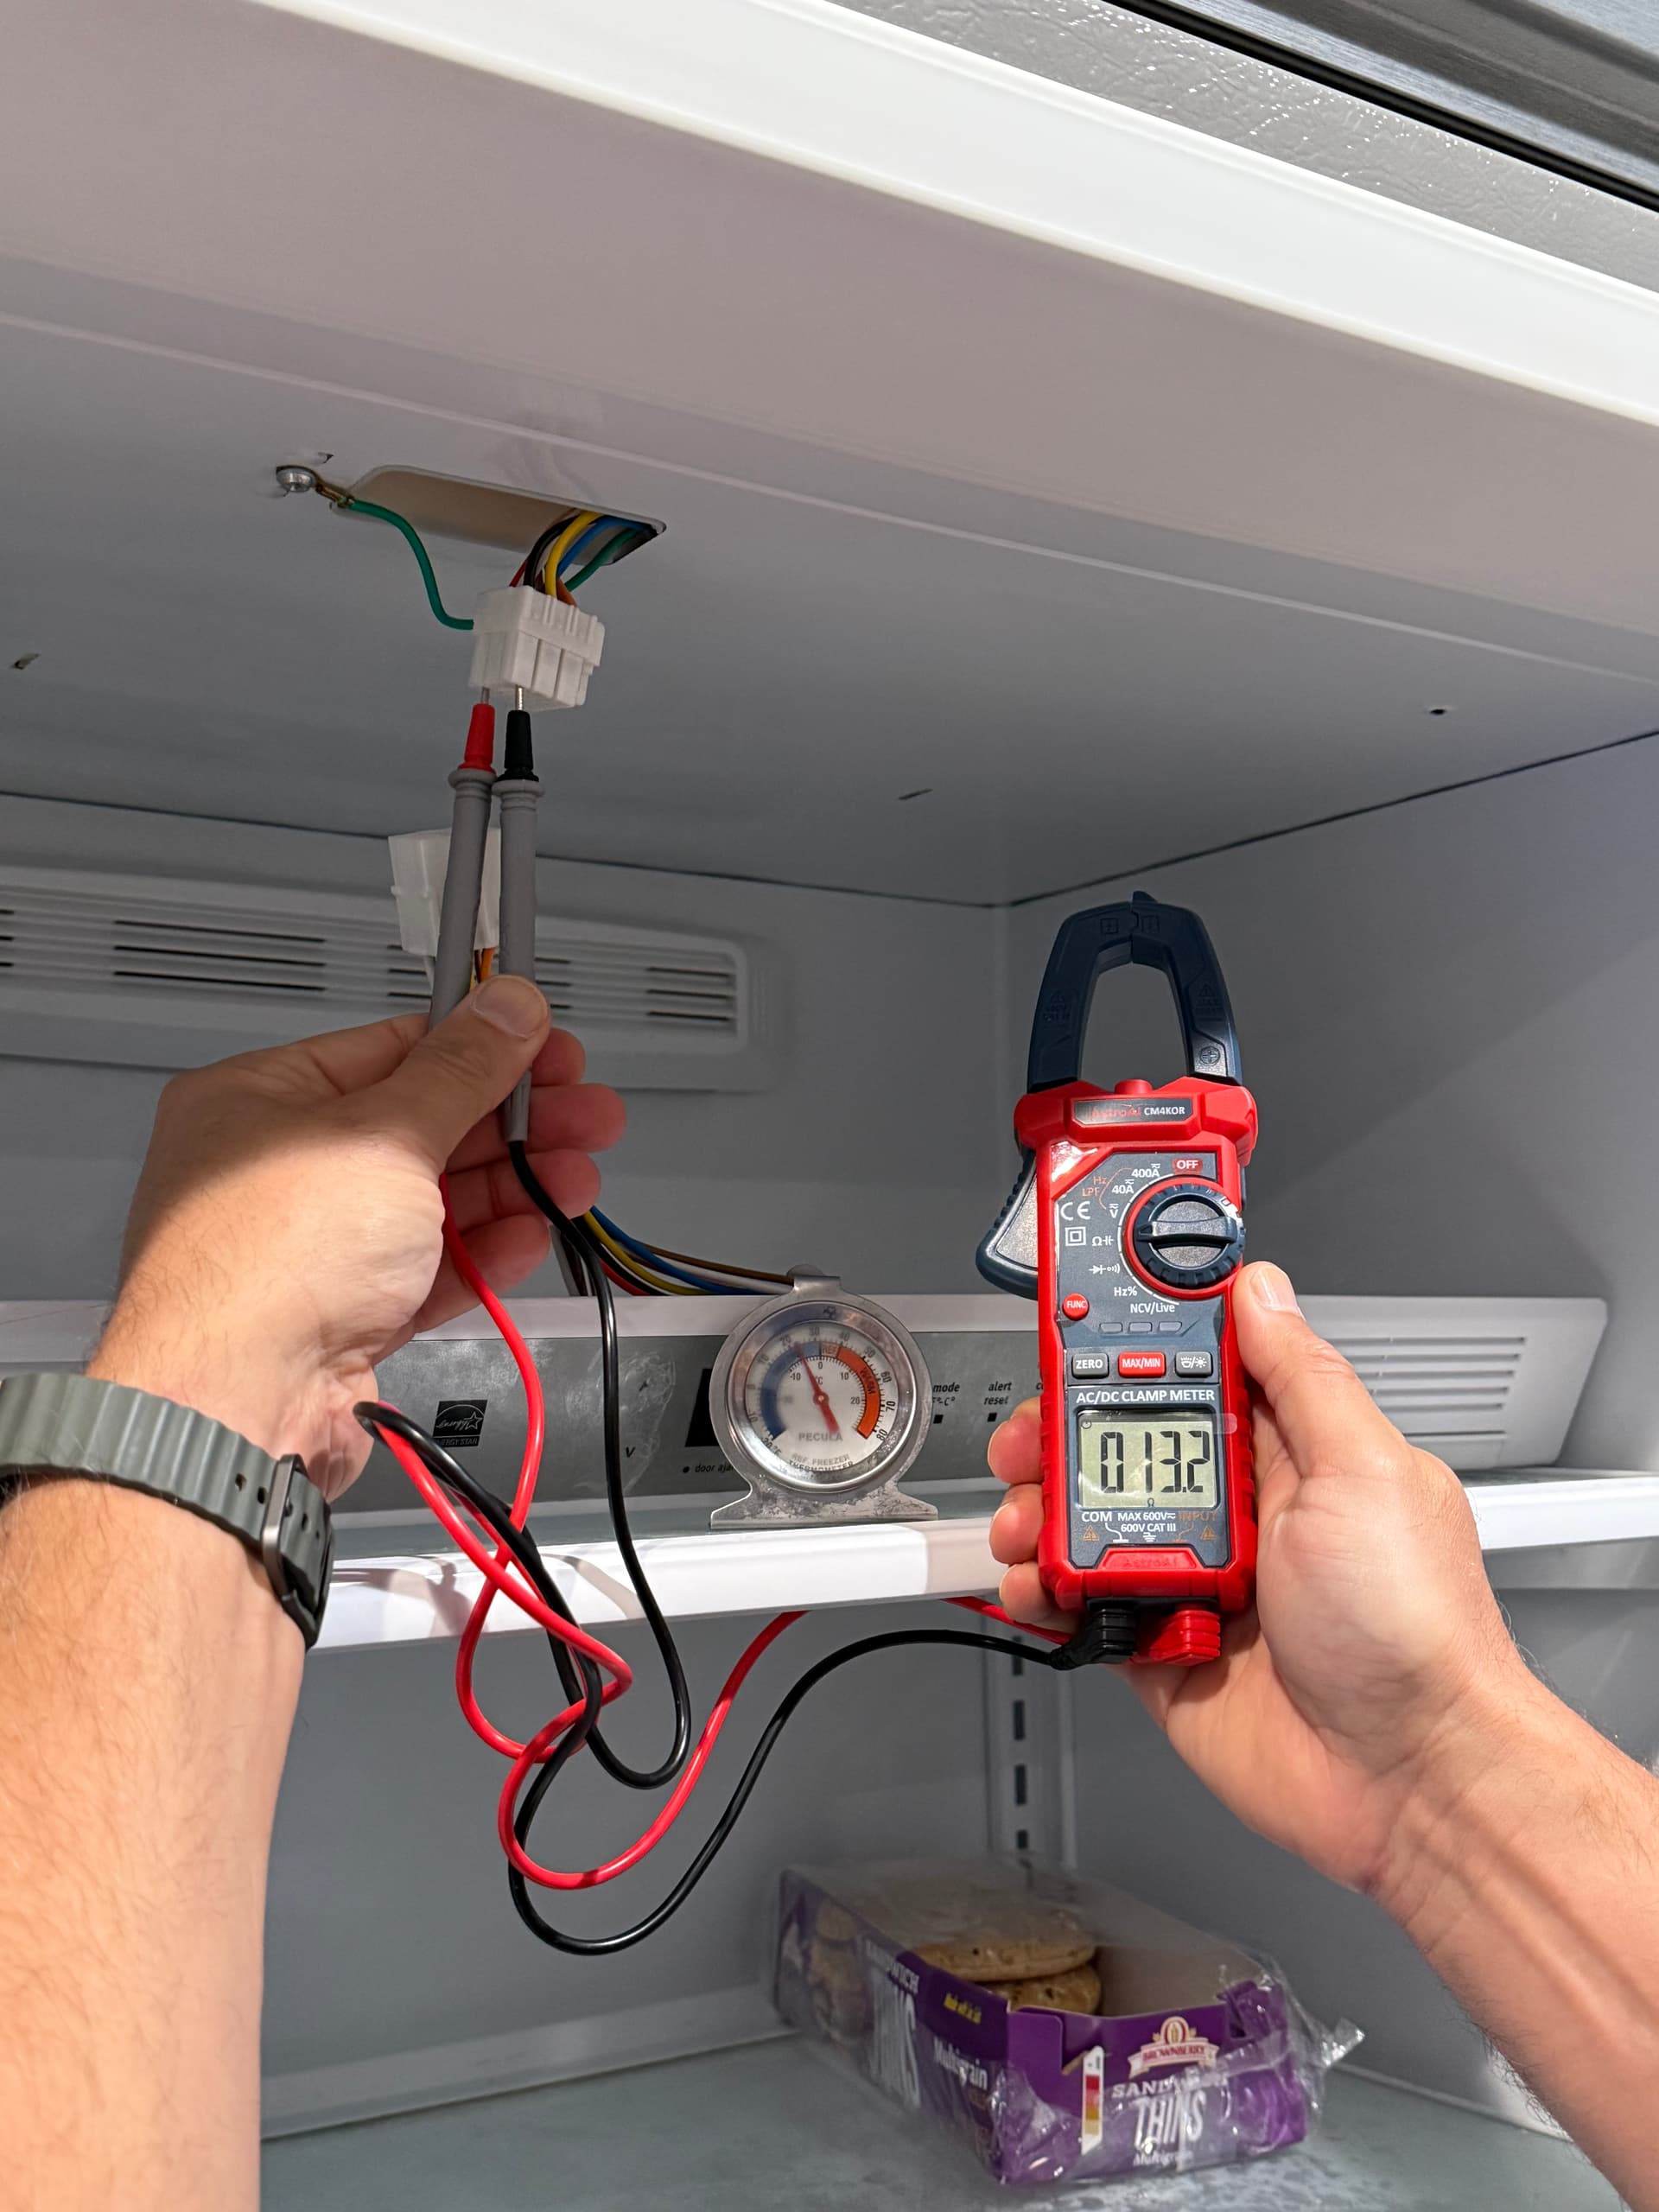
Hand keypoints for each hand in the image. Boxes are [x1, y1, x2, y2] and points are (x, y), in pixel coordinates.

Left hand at [88, 977, 623, 1495]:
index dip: (481, 1049)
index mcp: (262, 1100)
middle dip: (514, 1124)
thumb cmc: (269, 1264)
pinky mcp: (345, 1316)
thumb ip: (462, 1072)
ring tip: (576, 1180)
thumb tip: (509, 1008)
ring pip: (433, 1203)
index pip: (392, 1050)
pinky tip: (531, 1236)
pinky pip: (427, 1271)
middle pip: (423, 1127)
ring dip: (514, 1188)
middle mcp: (280, 1170)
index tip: (549, 1052)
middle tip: (587, 1117)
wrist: (233, 1409)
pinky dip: (483, 1254)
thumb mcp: (386, 1136)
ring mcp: (313, 1248)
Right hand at [988, 1262, 1538, 1896]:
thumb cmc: (1416, 1633)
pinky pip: (1081, 1605)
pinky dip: (1043, 1593)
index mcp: (1291, 1453)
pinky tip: (1039, 1587)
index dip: (1135, 1344)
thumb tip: (1262, 1293)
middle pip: (1121, 1444)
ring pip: (1087, 1522)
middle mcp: (1242, 1512)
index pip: (1197, 1370)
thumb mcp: (1364, 1473)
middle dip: (1058, 1433)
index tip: (1078, 1322)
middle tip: (1029, 1442)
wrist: (1409, 1781)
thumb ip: (1301, 1378)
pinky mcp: (1161, 1645)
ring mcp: (1197, 1578)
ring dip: (1040, 1515)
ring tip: (1028, 1526)